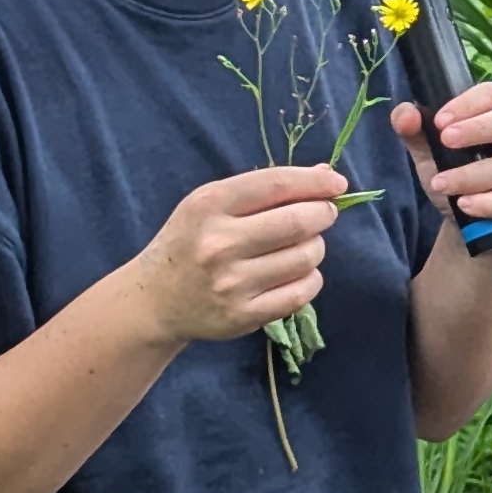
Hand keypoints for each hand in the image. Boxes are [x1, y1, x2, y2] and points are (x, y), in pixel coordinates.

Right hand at [132, 163, 343, 344]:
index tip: (337, 184)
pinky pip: (301, 292)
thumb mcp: (213, 204)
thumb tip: (328, 175)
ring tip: (300, 246)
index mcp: (209, 205)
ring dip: (315, 247)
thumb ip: (267, 188)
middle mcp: (219, 244)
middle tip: (323, 214)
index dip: (317, 182)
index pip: (277, 184)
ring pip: (306, 257)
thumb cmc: (191, 241)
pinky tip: (295, 273)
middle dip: (323, 213)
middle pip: (299, 221)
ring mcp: (231, 284)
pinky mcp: (242, 316)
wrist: (155, 300)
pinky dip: (310, 278)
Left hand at [393, 82, 491, 246]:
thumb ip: (417, 133)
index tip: (438, 120)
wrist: (482, 227)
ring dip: (472, 176)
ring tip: (440, 184)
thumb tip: (404, 113)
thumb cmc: (462, 177)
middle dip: (479, 128)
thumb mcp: (434, 155)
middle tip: (445, 141)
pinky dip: (490, 204)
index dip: (468, 103)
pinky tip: (465, 206)